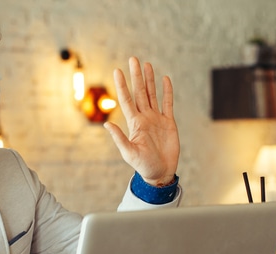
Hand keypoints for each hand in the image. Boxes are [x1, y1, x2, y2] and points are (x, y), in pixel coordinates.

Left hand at [104, 57, 179, 185]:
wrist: (160, 173)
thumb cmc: (143, 165)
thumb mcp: (129, 153)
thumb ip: (119, 138)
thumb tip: (106, 124)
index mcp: (134, 123)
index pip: (127, 100)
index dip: (122, 86)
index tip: (117, 71)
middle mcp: (144, 117)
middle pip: (140, 92)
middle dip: (136, 76)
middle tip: (133, 59)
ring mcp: (156, 119)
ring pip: (152, 94)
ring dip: (149, 80)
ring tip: (146, 64)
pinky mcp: (168, 122)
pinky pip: (167, 103)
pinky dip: (167, 91)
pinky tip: (165, 79)